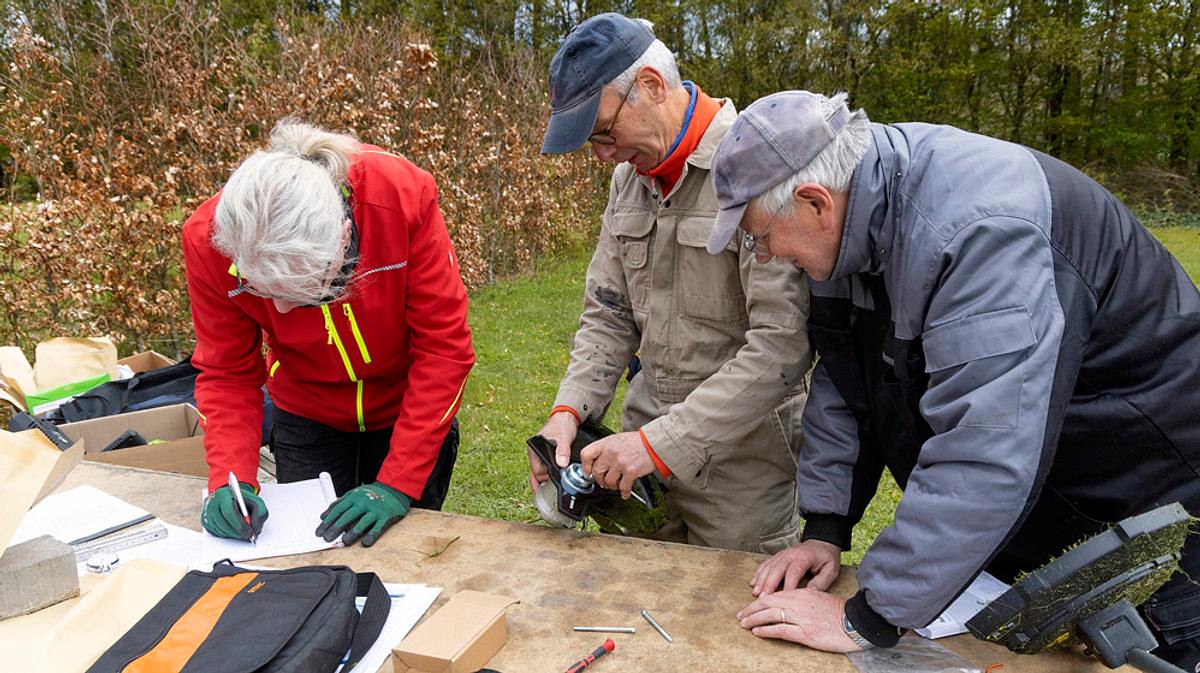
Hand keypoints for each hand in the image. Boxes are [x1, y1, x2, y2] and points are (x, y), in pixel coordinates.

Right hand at [201, 483, 267, 540]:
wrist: (230, 496)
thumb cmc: (243, 500)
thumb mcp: (256, 501)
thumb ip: (260, 513)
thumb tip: (256, 529)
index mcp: (223, 495)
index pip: (229, 511)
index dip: (240, 523)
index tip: (250, 531)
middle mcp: (211, 504)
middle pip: (223, 523)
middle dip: (238, 532)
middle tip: (249, 536)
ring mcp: (206, 513)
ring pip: (220, 530)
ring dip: (233, 535)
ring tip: (244, 535)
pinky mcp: (205, 522)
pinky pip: (217, 533)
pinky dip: (228, 535)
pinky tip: (235, 533)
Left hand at [315, 482, 410, 546]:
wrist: (395, 488)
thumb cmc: (372, 494)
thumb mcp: (354, 494)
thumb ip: (339, 504)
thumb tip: (323, 515)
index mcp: (355, 497)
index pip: (338, 510)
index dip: (327, 522)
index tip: (320, 531)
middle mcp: (364, 502)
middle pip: (347, 516)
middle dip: (335, 528)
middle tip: (327, 538)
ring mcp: (375, 509)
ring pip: (362, 522)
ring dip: (352, 533)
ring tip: (344, 541)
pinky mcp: (386, 516)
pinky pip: (378, 527)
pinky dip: (372, 535)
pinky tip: (366, 542)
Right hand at [528, 411, 578, 489]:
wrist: (565, 419)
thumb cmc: (561, 426)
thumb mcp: (563, 438)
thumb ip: (562, 451)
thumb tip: (561, 464)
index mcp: (534, 451)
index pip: (537, 471)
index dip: (546, 476)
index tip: (557, 478)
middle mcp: (534, 455)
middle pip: (536, 475)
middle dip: (545, 480)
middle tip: (556, 485)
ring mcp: (539, 457)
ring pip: (539, 473)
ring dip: (546, 479)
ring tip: (553, 487)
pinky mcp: (545, 457)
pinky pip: (544, 470)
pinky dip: (548, 476)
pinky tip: (553, 481)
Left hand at [580, 431, 654, 497]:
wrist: (654, 444)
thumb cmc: (637, 442)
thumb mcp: (617, 440)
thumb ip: (606, 450)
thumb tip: (598, 463)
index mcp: (606, 443)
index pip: (586, 455)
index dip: (585, 466)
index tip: (588, 472)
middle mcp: (611, 453)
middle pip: (597, 471)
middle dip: (600, 479)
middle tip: (604, 481)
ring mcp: (620, 463)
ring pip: (608, 481)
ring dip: (612, 486)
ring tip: (616, 485)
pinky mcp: (631, 472)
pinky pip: (623, 487)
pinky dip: (624, 493)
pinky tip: (625, 493)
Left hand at [737, 588, 860, 652]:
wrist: (857, 623)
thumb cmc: (840, 613)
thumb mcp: (820, 599)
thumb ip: (804, 599)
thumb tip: (789, 603)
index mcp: (802, 594)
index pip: (774, 595)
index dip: (758, 602)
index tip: (748, 607)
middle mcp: (799, 603)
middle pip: (768, 603)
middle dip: (751, 610)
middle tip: (740, 616)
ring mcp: (802, 618)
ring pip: (771, 615)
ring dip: (754, 619)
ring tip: (744, 624)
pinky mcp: (806, 633)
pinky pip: (781, 630)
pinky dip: (766, 630)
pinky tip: (757, 632)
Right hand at [751, 539, 841, 595]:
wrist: (822, 543)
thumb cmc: (827, 559)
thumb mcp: (831, 570)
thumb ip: (822, 582)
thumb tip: (809, 593)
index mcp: (804, 557)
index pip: (793, 573)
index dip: (787, 587)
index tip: (783, 601)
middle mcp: (790, 554)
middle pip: (776, 570)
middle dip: (768, 585)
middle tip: (762, 599)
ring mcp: (782, 554)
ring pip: (768, 567)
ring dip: (760, 581)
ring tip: (755, 594)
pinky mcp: (778, 556)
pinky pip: (765, 564)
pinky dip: (758, 574)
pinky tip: (752, 584)